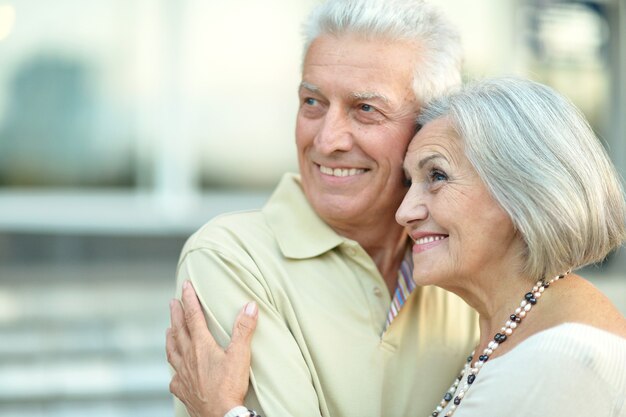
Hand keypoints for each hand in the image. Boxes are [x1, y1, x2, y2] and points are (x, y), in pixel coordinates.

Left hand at [166, 280, 257, 416]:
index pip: (193, 316)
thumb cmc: (230, 387)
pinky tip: (175, 369)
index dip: (189, 299)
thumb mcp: (240, 355)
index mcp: (201, 345)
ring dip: (171, 337)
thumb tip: (249, 305)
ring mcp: (183, 374)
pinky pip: (174, 376)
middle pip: (179, 330)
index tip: (185, 286)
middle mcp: (188, 357)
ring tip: (169, 329)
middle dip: (176, 314)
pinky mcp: (182, 389)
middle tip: (172, 302)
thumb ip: (244, 329)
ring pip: (172, 351)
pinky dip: (174, 368)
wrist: (220, 416)